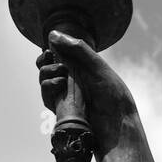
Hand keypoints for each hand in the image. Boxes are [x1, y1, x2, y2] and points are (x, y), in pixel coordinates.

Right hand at [37, 31, 136, 152]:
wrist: (118, 126)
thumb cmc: (113, 96)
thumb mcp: (97, 66)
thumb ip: (78, 49)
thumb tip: (52, 35)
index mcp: (80, 71)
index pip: (57, 59)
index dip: (49, 54)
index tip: (49, 51)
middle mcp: (71, 84)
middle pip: (46, 70)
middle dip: (44, 63)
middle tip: (50, 59)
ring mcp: (66, 99)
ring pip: (44, 83)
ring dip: (46, 74)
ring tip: (61, 75)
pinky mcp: (62, 113)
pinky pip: (47, 98)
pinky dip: (48, 87)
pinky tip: (60, 84)